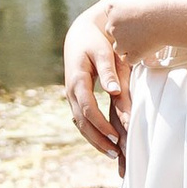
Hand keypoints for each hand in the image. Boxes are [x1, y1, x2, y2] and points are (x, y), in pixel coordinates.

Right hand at [63, 0, 128, 165]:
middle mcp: (71, 91)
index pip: (88, 109)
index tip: (116, 136)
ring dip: (95, 140)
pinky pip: (81, 120)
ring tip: (113, 154)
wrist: (80, 34)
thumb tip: (113, 91)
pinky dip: (92, 133)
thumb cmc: (95, 41)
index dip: (101, 124)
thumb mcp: (103, 52)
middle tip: (115, 154)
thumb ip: (109, 72)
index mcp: (77, 80)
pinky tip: (104, 142)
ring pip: (80, 124)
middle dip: (98, 139)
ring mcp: (71, 96)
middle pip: (81, 122)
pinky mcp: (76, 98)